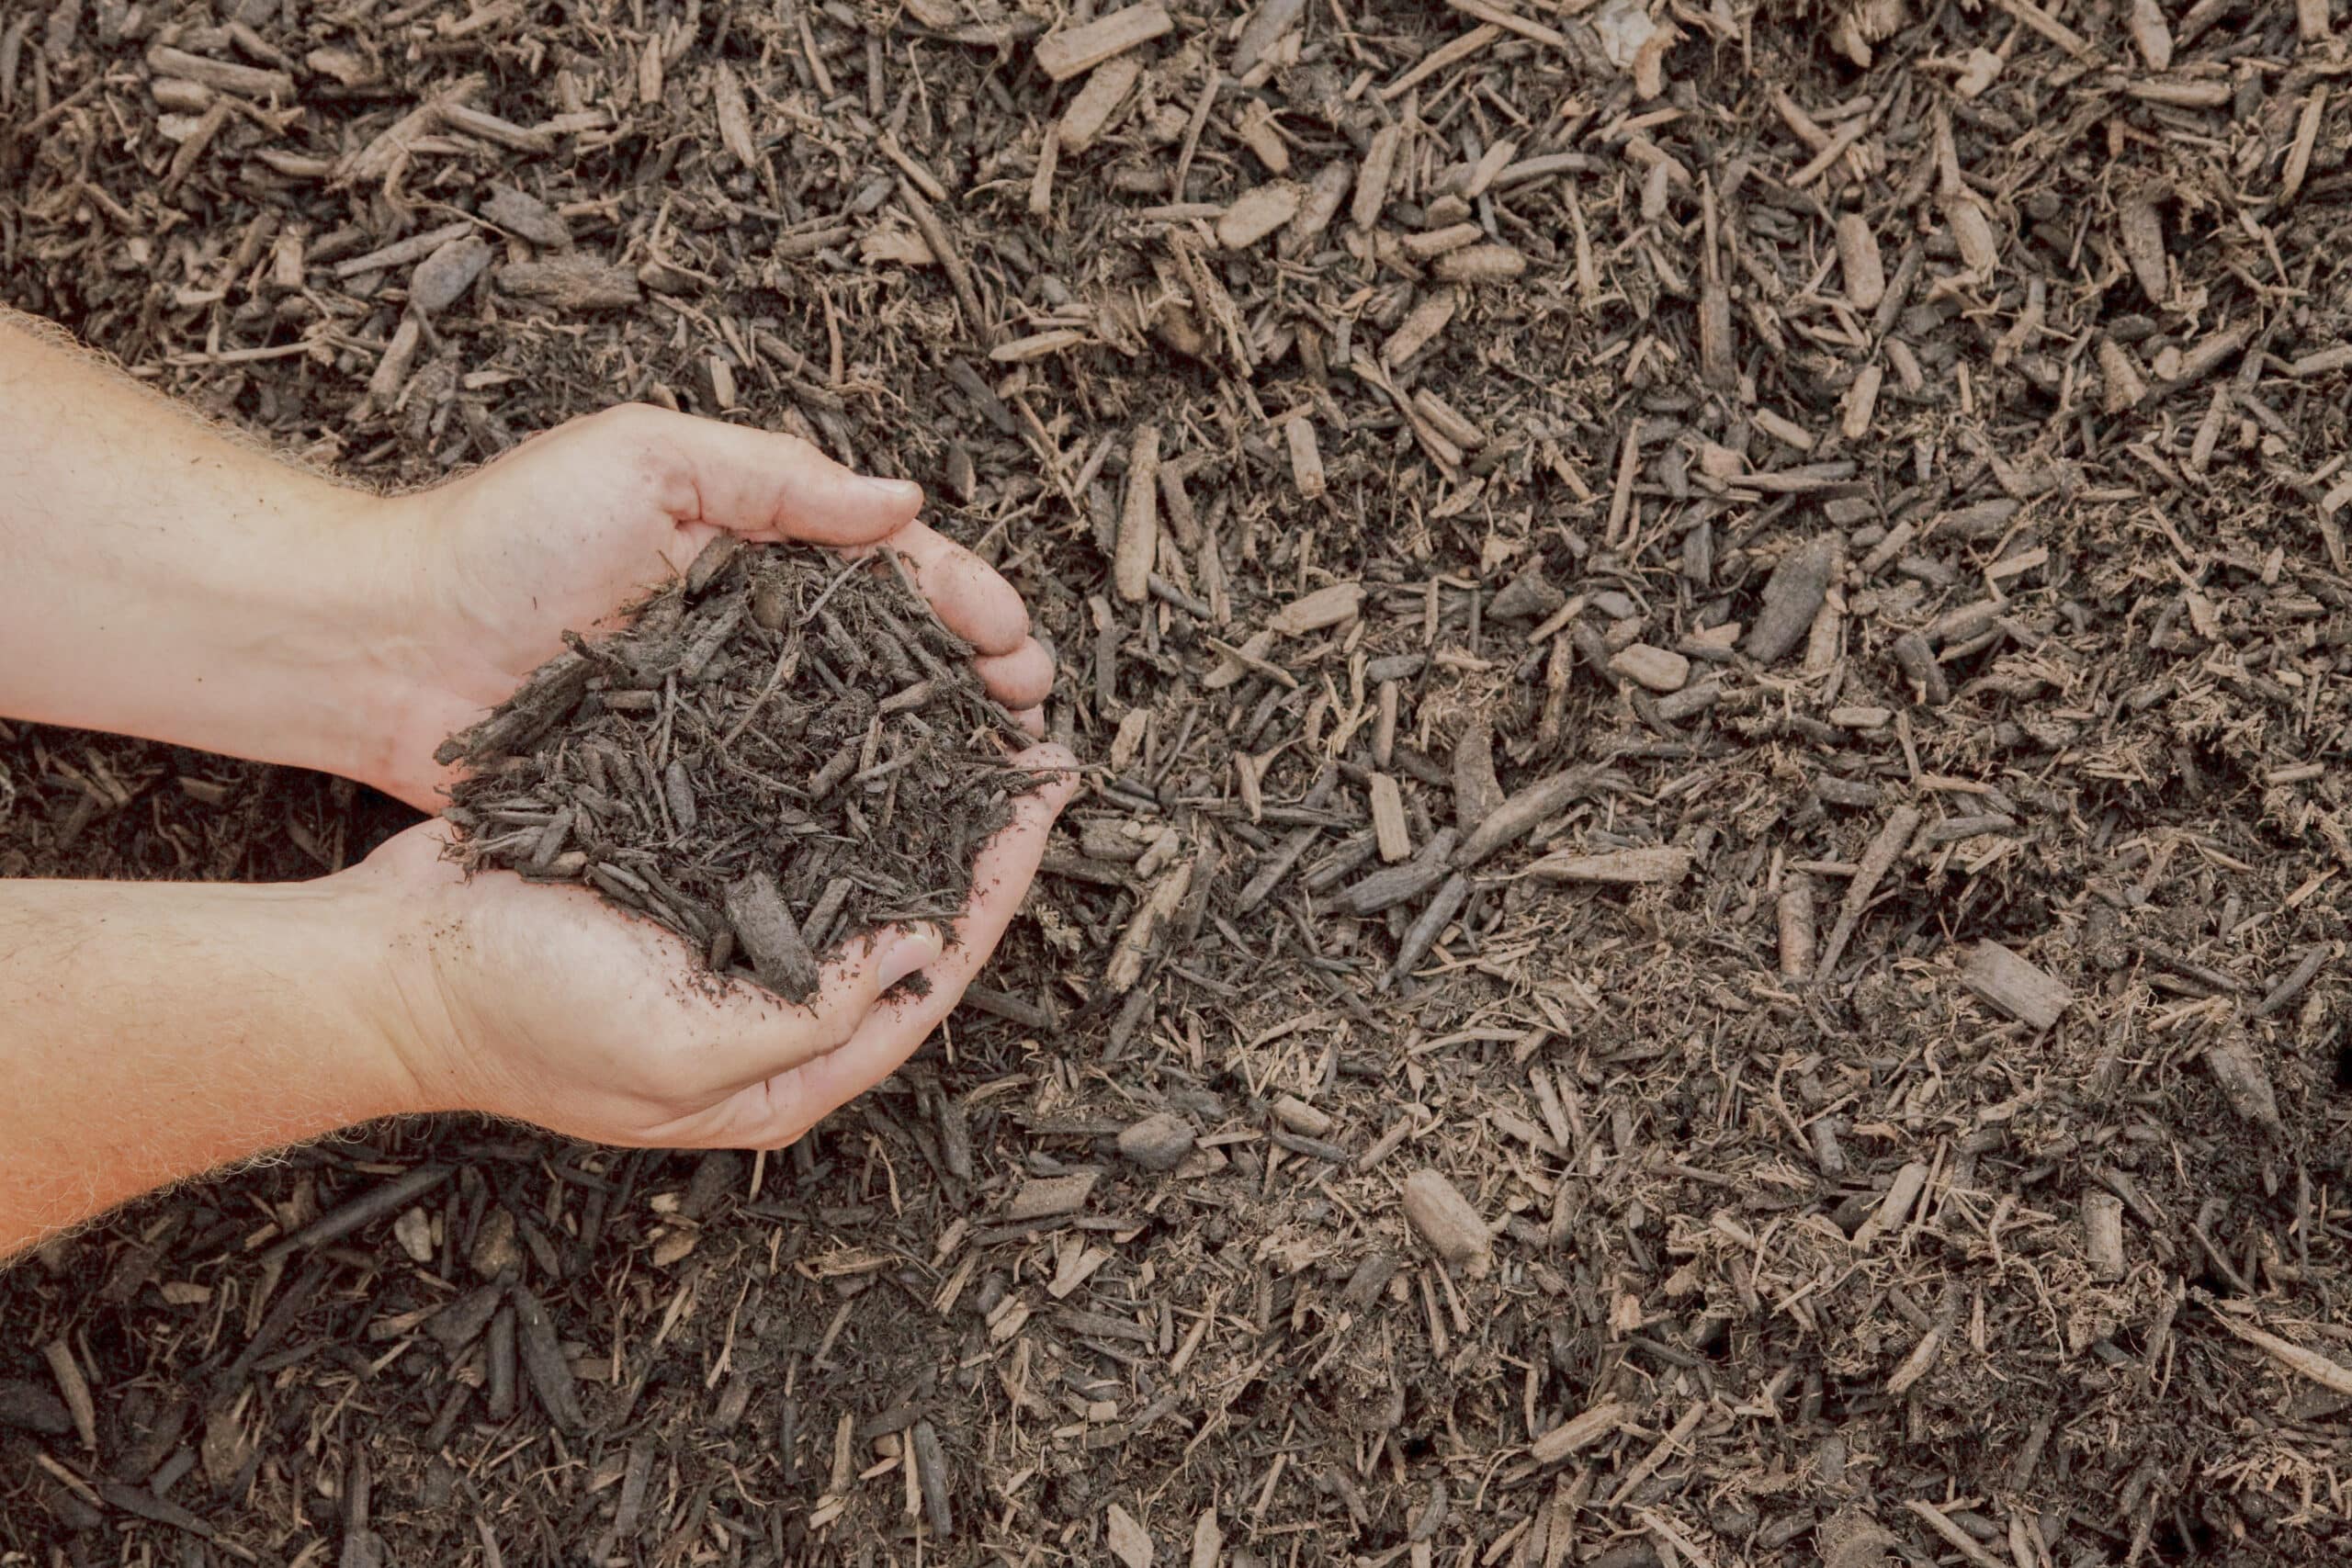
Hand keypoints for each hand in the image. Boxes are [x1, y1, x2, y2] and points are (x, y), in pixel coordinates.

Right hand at [355, 744, 1077, 1147]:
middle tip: (1028, 748)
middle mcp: (778, 1012)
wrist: (388, 963)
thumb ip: (808, 1016)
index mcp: (789, 1073)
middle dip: (974, 839)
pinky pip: (789, 833)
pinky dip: (837, 781)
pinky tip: (868, 724)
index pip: (933, 974)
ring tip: (970, 723)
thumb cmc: (516, 1016)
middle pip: (911, 920)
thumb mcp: (677, 1043)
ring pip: (859, 868)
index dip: (996, 887)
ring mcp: (733, 944)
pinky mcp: (689, 884)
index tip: (1044, 802)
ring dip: (915, 801)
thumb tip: (918, 952)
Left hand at [363, 403, 1055, 810]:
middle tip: (1030, 715)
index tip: (1013, 642)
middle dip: (976, 681)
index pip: (892, 572)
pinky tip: (903, 840)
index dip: (965, 601)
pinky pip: (787, 803)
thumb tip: (904, 503)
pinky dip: (852, 819)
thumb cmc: (506, 538)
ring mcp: (728, 718)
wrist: (385, 648)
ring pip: (857, 739)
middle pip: (897, 659)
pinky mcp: (688, 788)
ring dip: (934, 757)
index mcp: (760, 551)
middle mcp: (759, 638)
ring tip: (998, 781)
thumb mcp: (646, 461)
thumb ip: (777, 478)